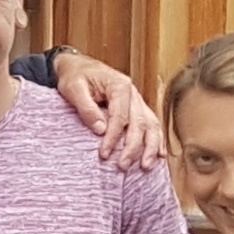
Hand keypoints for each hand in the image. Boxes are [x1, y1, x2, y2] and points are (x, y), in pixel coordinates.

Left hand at [51, 50, 165, 171]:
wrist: (77, 67)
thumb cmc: (75, 76)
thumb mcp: (74, 89)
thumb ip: (87, 108)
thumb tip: (100, 129)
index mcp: (119, 85)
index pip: (120, 116)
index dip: (113, 137)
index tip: (104, 154)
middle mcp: (133, 93)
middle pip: (139, 123)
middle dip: (132, 147)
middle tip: (123, 166)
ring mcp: (137, 101)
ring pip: (151, 124)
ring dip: (150, 147)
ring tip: (146, 166)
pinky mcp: (137, 108)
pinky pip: (151, 124)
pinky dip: (157, 140)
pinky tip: (159, 155)